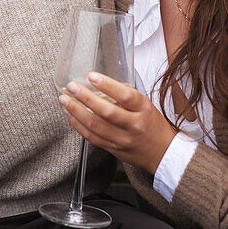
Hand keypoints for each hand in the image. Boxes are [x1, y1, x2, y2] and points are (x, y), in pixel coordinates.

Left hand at [59, 72, 176, 174]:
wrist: (163, 153)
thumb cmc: (153, 125)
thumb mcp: (146, 106)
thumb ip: (125, 97)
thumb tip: (99, 83)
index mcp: (144, 110)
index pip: (126, 96)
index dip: (107, 85)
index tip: (92, 76)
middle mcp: (134, 125)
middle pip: (107, 112)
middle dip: (85, 98)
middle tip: (72, 86)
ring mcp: (123, 139)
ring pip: (95, 126)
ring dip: (76, 111)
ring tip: (65, 100)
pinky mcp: (113, 149)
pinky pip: (92, 137)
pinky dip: (78, 125)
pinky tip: (70, 116)